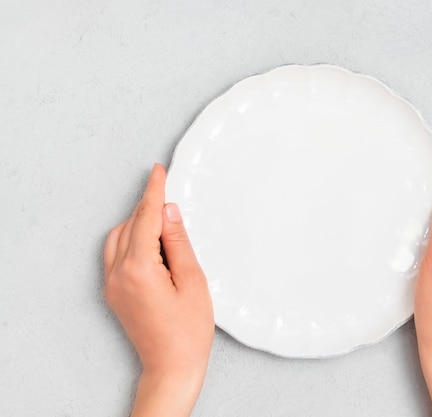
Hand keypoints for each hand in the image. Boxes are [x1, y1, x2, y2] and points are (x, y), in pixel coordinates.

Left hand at [104, 164, 213, 416]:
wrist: (171, 366)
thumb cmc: (188, 331)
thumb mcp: (193, 280)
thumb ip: (178, 242)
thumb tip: (169, 212)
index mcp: (139, 268)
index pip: (145, 217)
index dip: (153, 191)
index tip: (158, 171)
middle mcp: (118, 274)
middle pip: (129, 225)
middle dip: (148, 209)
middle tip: (173, 204)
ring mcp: (112, 285)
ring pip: (118, 238)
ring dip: (138, 224)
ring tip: (166, 226)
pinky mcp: (113, 293)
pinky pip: (116, 254)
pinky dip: (131, 240)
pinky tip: (152, 245)